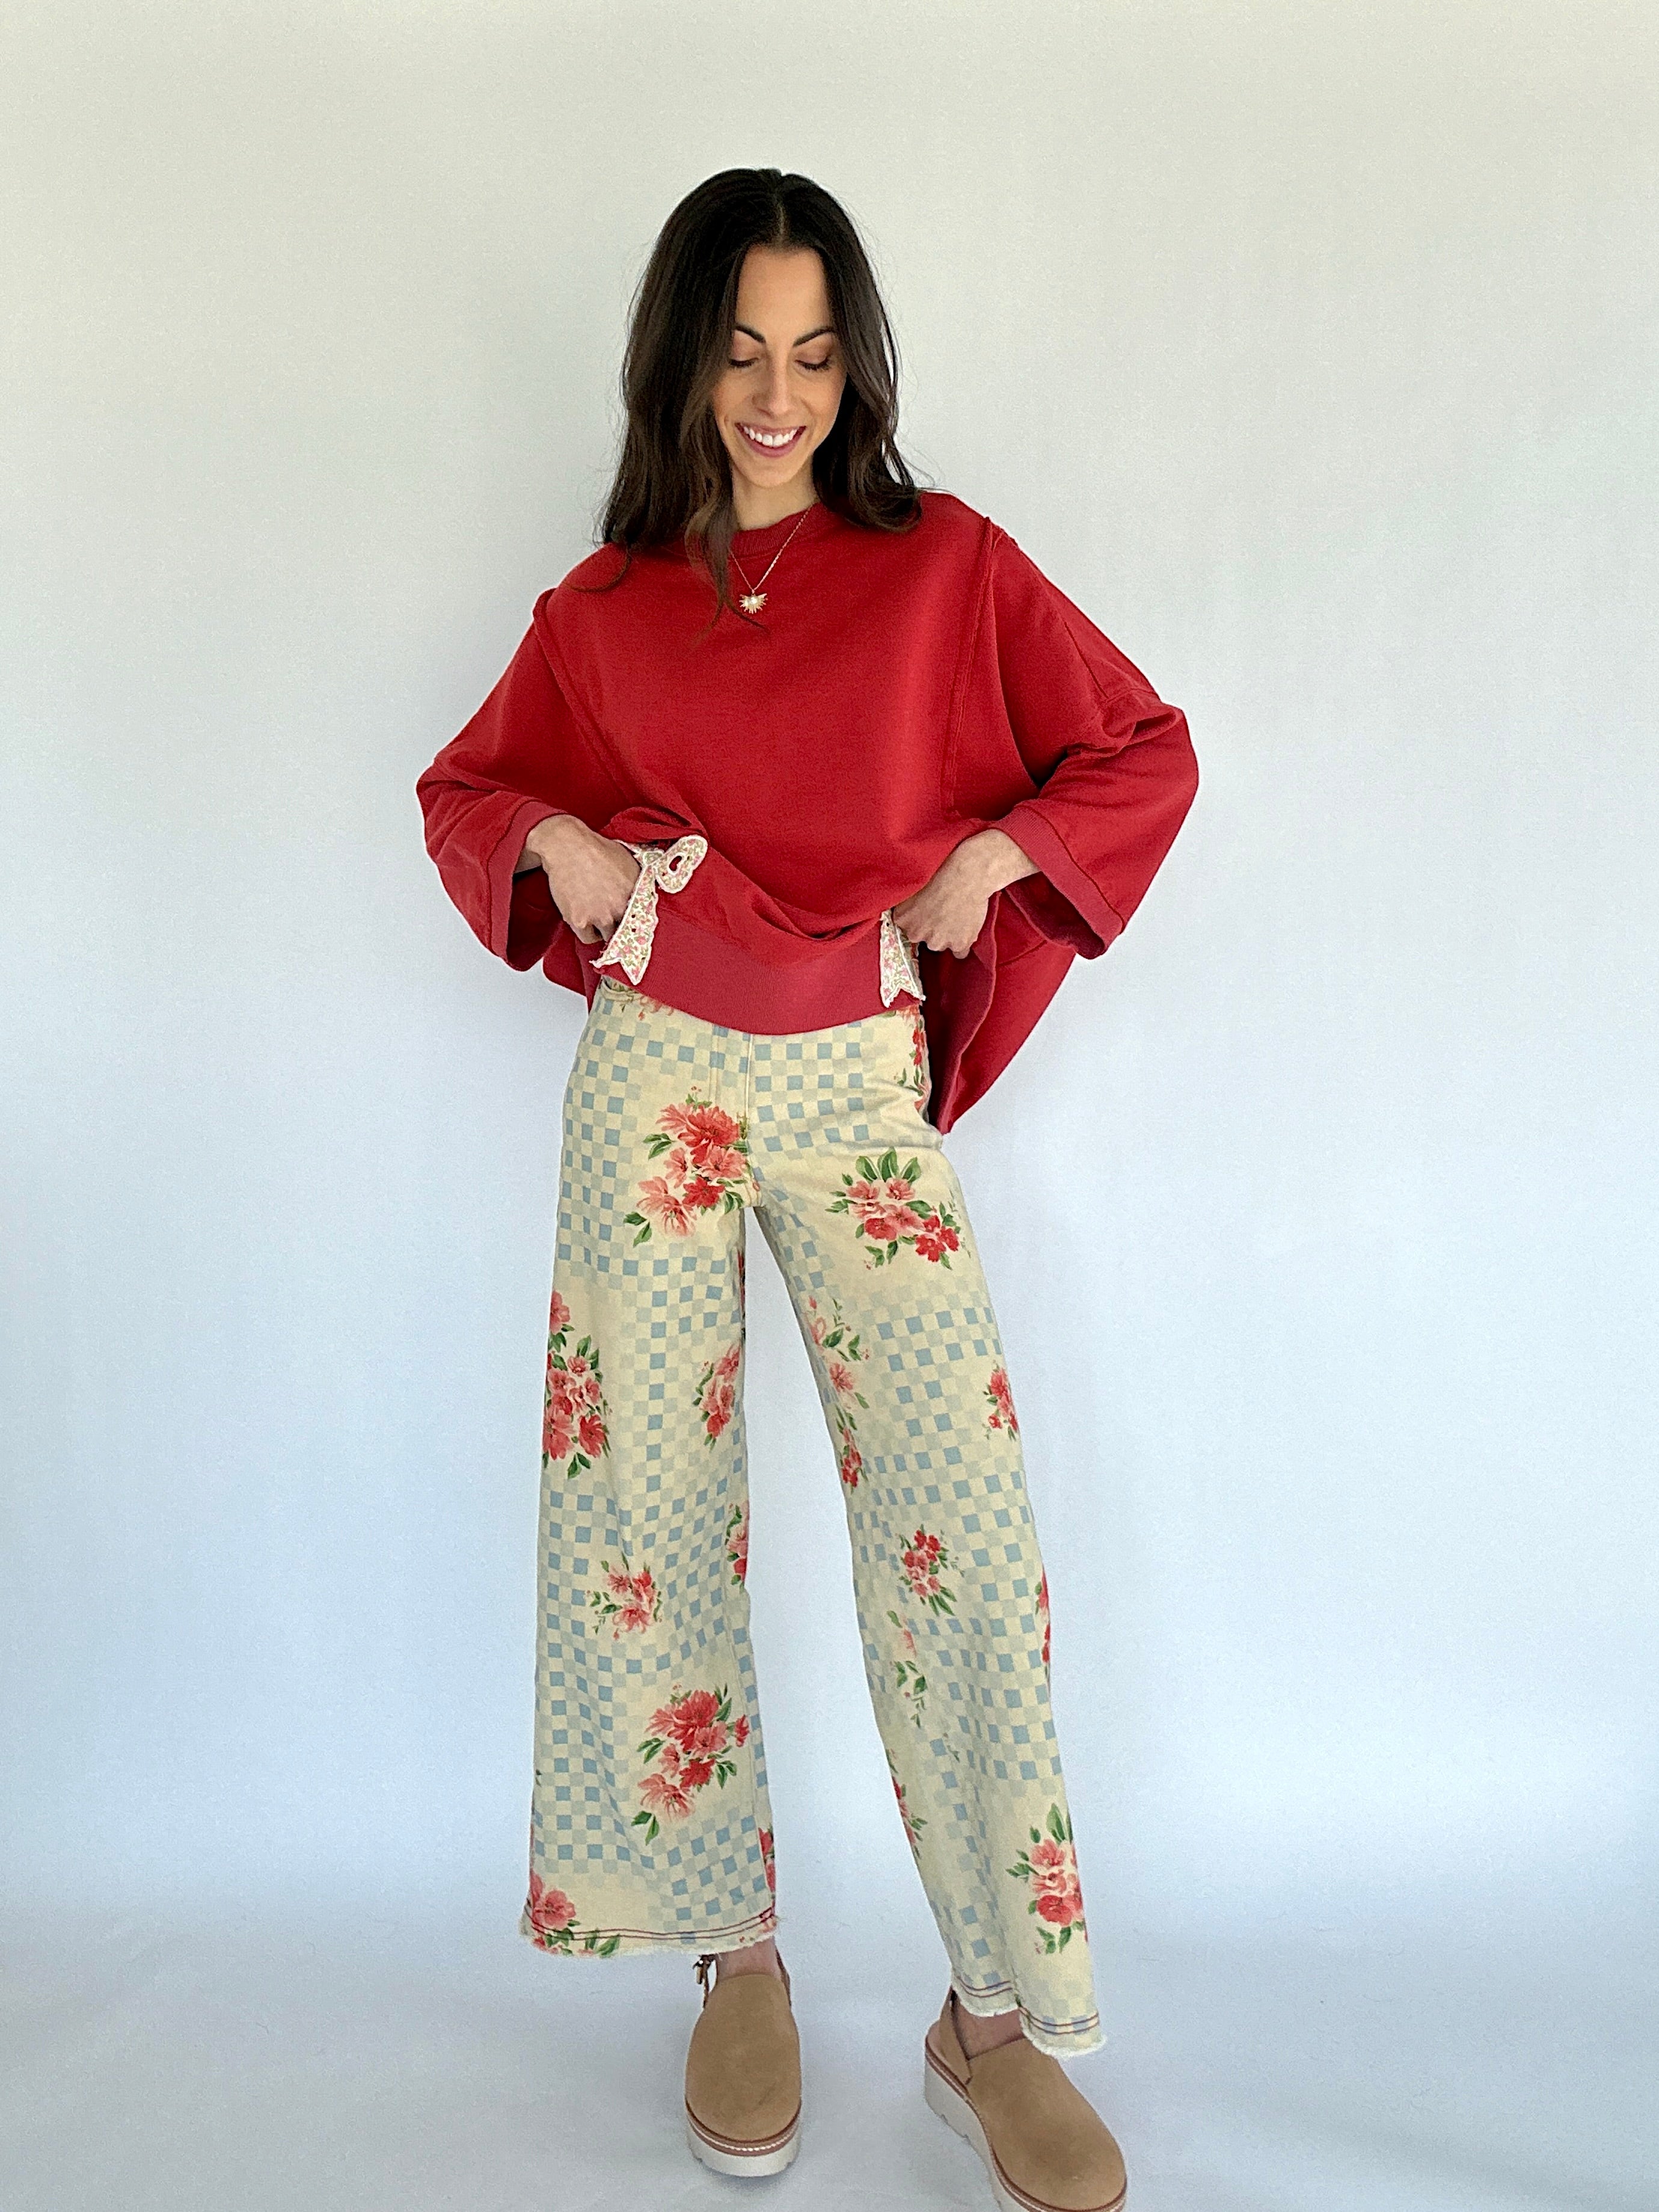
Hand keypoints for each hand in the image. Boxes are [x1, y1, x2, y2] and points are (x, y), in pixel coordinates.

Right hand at [519, 814, 639, 944]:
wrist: (568, 847)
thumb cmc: (596, 849)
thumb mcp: (628, 862)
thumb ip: (639, 882)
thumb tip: (643, 895)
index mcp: (635, 893)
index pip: (643, 920)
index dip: (634, 922)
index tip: (629, 923)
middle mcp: (620, 907)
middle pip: (625, 930)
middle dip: (619, 926)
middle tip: (611, 920)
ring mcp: (601, 916)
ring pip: (608, 937)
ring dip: (604, 931)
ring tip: (597, 918)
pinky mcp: (580, 921)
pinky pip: (588, 938)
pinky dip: (587, 932)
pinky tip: (586, 921)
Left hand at [890, 828, 1035, 959]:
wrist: (966, 876)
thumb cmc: (941, 872)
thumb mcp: (913, 884)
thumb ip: (906, 902)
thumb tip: (907, 905)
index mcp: (902, 918)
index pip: (907, 927)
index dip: (921, 918)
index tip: (929, 910)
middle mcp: (916, 933)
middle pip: (924, 937)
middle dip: (933, 928)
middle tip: (944, 910)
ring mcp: (937, 942)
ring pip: (941, 944)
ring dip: (948, 934)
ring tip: (958, 914)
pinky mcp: (958, 944)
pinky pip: (959, 952)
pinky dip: (962, 943)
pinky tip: (966, 930)